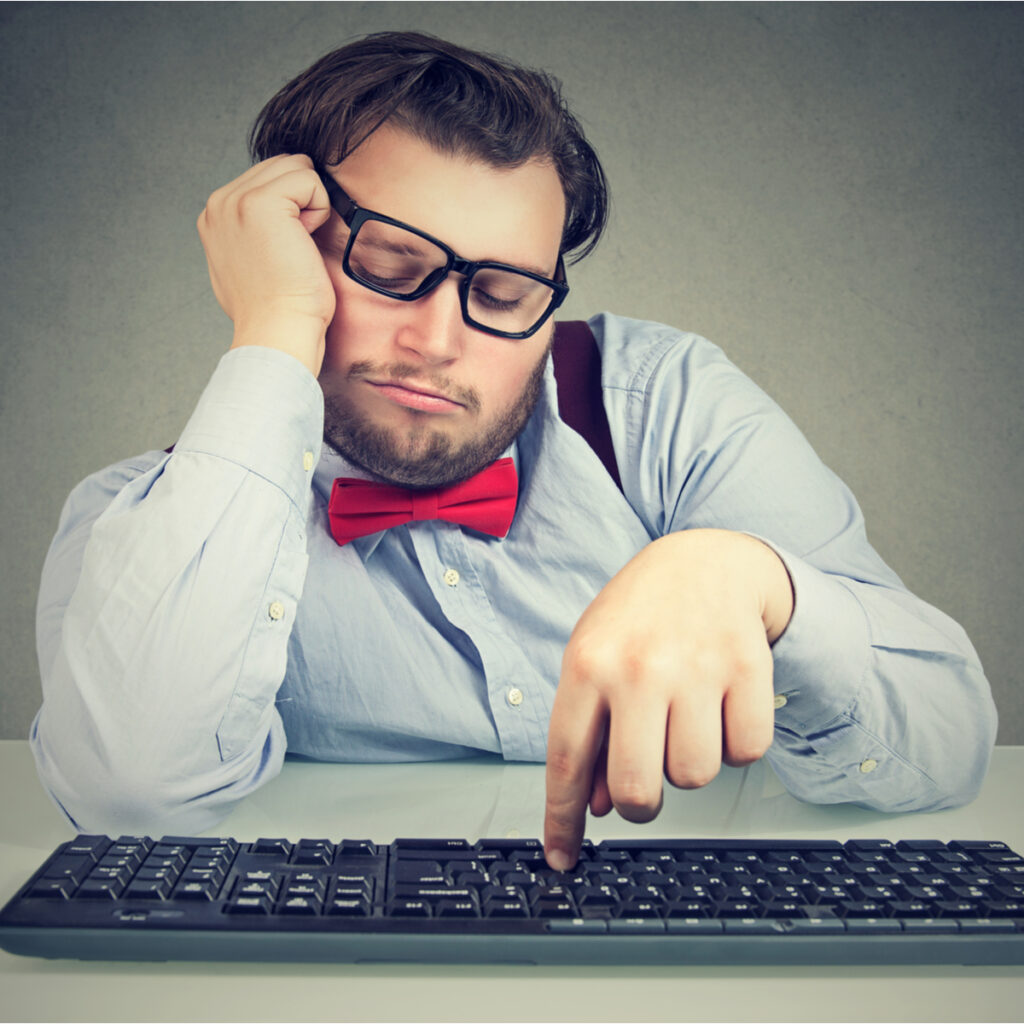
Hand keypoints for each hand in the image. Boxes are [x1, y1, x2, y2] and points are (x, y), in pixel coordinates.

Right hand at [197, 154, 334, 374]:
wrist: (277, 331)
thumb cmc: (276, 310)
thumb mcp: (251, 264)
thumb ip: (252, 231)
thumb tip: (278, 219)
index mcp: (216, 215)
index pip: (268, 177)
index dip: (292, 209)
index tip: (285, 249)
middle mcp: (219, 203)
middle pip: (283, 165)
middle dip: (302, 202)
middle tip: (295, 248)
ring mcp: (236, 200)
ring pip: (297, 168)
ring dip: (311, 205)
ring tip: (298, 245)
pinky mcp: (260, 202)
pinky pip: (309, 180)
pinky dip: (320, 210)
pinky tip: (305, 242)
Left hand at [543, 529, 793, 869]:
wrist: (706, 561)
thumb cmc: (640, 617)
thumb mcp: (595, 660)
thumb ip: (590, 731)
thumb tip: (598, 807)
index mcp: (588, 664)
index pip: (567, 761)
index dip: (562, 819)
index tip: (561, 857)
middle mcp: (639, 669)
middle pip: (639, 790)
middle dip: (640, 803)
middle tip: (646, 774)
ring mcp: (696, 668)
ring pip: (694, 777)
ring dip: (689, 763)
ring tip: (684, 716)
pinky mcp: (748, 669)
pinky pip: (746, 753)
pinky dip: (735, 743)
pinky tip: (720, 705)